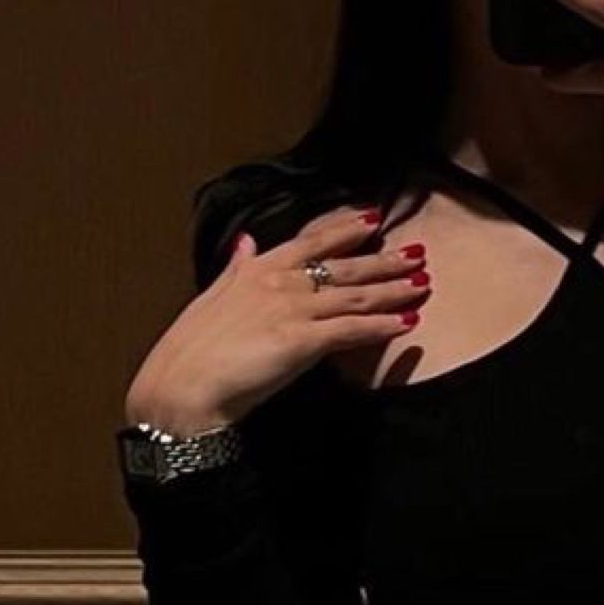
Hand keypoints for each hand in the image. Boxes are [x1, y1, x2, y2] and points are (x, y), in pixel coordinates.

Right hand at [123, 207, 431, 433]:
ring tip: (423, 283)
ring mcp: (293, 309)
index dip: (345, 230)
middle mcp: (280, 282)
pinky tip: (406, 323)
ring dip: (393, 290)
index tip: (373, 218)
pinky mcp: (302, 339)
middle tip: (417, 252)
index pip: (311, 242)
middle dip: (385, 259)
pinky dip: (382, 325)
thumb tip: (245, 243)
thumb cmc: (190, 349)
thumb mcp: (212, 297)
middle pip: (344, 267)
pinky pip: (352, 329)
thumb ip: (235, 268)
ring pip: (355, 295)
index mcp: (258, 269)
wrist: (180, 385)